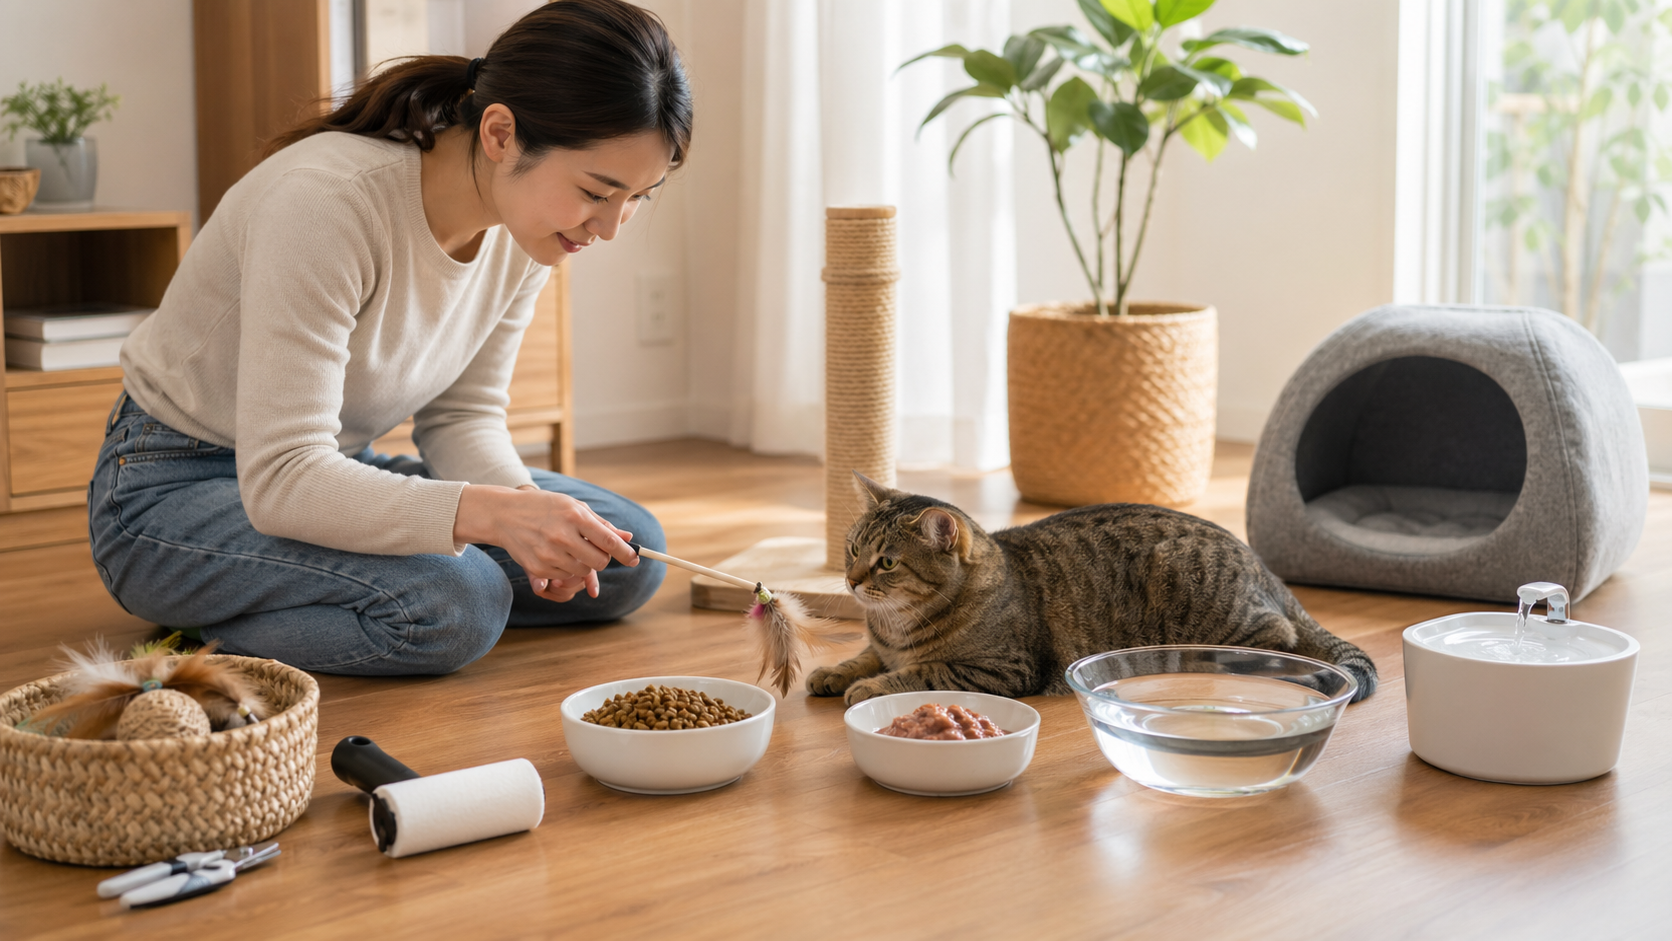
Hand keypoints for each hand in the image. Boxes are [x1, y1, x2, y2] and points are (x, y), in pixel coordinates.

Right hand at [453, 484, 637, 601]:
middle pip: (599, 562)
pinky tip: (556, 554)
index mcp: (574, 516)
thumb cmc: (544, 507)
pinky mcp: (538, 567)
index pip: (609, 541)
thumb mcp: (573, 506)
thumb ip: (601, 524)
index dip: (626, 553)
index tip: (635, 559)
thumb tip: (627, 537)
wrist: (504, 514)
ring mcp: (549, 553)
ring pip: (583, 572)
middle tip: (597, 552)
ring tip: (572, 549)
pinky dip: (567, 569)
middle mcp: (562, 536)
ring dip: (584, 564)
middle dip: (603, 560)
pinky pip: (564, 577)